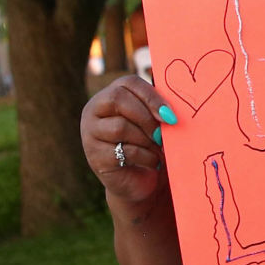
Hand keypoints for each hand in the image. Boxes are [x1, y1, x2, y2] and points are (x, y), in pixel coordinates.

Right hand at [80, 75, 179, 207]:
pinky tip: (154, 162)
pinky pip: (125, 151)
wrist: (138, 181)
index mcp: (109, 95)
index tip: (170, 115)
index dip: (151, 96)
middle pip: (118, 100)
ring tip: (159, 150)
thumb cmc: (149, 144)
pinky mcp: (95, 157)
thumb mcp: (153, 122)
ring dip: (147, 140)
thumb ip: (158, 107)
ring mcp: (90, 134)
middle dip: (147, 118)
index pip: (128, 82)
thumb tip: (175, 100)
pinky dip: (146, 157)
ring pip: (120, 127)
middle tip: (163, 135)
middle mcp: (93, 111)